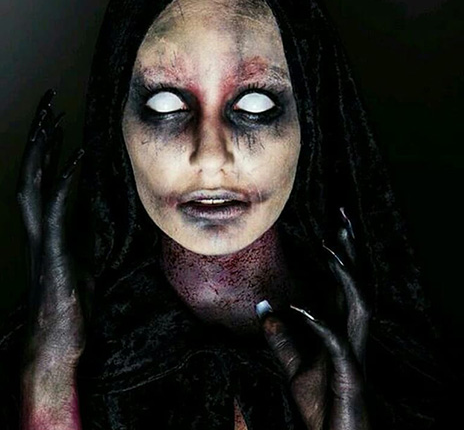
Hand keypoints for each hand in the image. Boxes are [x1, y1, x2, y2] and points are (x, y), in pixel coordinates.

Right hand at [17, 89, 84, 367]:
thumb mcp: (83, 251)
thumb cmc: (72, 296)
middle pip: (31, 167)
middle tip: (49, 102)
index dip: (48, 144)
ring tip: (53, 118)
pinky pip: (55, 207)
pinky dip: (65, 179)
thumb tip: (97, 202)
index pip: (42, 173)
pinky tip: (77, 158)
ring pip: (33, 180)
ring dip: (43, 148)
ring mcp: (41, 235)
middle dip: (39, 133)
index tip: (57, 119)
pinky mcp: (53, 248)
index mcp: (46, 223)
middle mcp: (37, 224)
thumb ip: (83, 225)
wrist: (61, 333)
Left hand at [258, 208, 370, 429]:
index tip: (333, 222)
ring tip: (328, 247)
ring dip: (344, 275)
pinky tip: (296, 307)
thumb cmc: (320, 408)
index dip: (340, 252)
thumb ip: (281, 339)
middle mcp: (352, 335)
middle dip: (350, 249)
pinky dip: (317, 322)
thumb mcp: (293, 369)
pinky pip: (336, 341)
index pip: (342, 283)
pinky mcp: (351, 375)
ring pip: (359, 304)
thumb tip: (265, 309)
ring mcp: (354, 353)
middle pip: (356, 283)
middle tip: (340, 215)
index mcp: (341, 329)